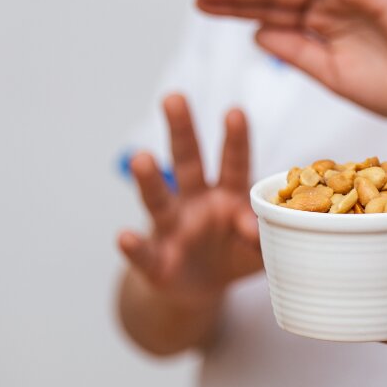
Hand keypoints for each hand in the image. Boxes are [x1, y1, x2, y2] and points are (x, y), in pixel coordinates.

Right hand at [117, 95, 261, 309]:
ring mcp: (172, 229)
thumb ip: (262, 235)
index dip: (235, 139)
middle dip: (182, 130)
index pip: (234, 163)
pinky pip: (144, 253)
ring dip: (149, 179)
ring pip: (158, 200)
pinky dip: (134, 247)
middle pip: (188, 162)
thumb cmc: (235, 256)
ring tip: (142, 158)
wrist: (202, 289)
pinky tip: (124, 237)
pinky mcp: (156, 263)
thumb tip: (255, 226)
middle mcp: (196, 202)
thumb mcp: (260, 248)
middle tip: (174, 97)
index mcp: (228, 194)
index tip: (235, 112)